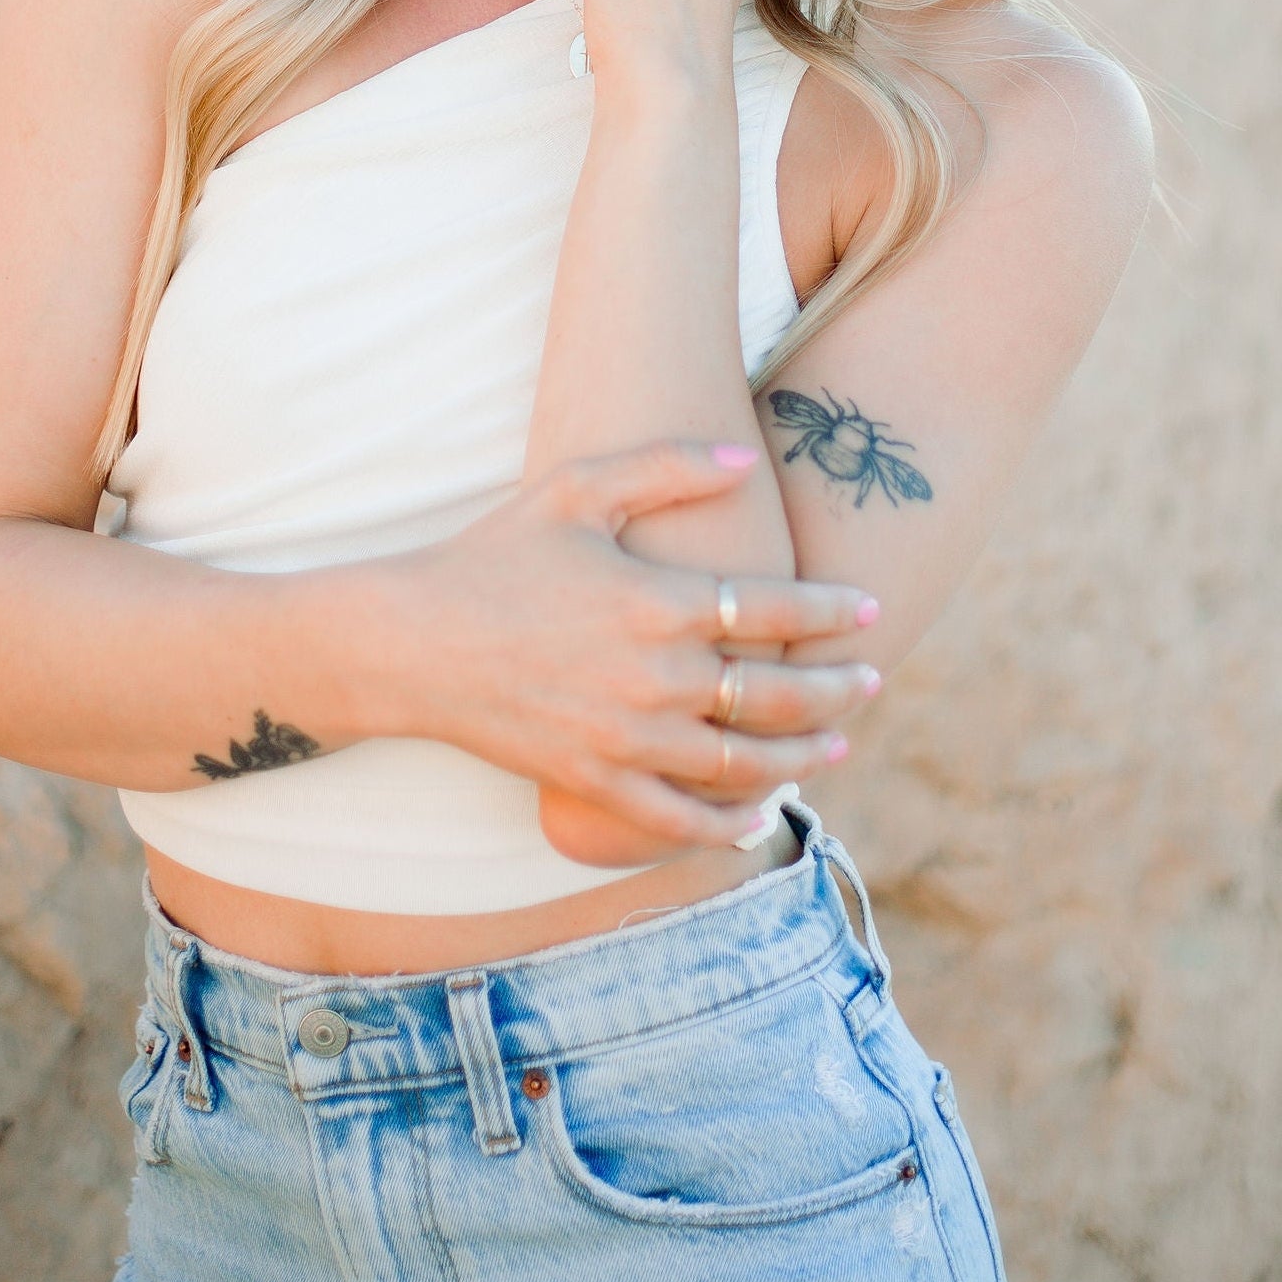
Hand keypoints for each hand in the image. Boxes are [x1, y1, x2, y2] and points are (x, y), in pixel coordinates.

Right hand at [375, 440, 881, 856]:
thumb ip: (665, 465)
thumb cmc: (493, 555)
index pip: (775, 611)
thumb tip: (747, 458)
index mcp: (658, 602)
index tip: (869, 607)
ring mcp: (626, 740)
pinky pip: (681, 820)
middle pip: (777, 694)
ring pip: (742, 762)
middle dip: (838, 689)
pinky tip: (761, 812)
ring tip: (836, 741)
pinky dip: (729, 823)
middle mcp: (655, 678)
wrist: (409, 643)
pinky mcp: (595, 785)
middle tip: (872, 679)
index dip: (832, 611)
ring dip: (801, 754)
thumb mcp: (576, 488)